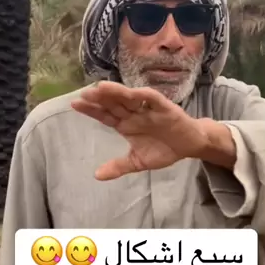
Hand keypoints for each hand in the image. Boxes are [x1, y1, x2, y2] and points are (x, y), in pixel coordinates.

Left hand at [71, 81, 209, 179]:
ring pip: (129, 98)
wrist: (189, 146)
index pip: (105, 115)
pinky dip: (142, 95)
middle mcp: (134, 113)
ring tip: (101, 88)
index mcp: (126, 124)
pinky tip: (131, 92)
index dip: (91, 110)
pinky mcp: (164, 108)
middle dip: (100, 99)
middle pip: (114, 103)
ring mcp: (148, 109)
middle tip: (84, 94)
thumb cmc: (164, 149)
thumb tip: (96, 176)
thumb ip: (119, 167)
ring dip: (116, 92)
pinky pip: (152, 99)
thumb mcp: (138, 162)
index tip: (75, 104)